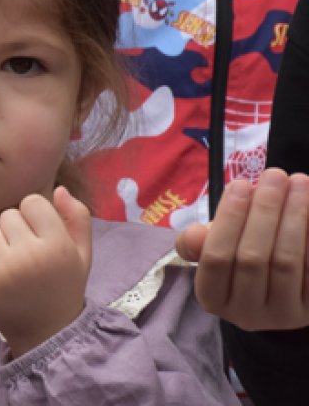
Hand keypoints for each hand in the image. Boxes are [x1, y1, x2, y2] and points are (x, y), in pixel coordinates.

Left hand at [0, 189, 91, 355]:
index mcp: (57, 246)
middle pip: (7, 215)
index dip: (34, 216)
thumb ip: (77, 217)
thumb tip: (58, 188)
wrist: (45, 331)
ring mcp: (2, 271)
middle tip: (24, 251)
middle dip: (14, 229)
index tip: (39, 234)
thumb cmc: (64, 286)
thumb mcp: (82, 253)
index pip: (32, 202)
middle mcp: (29, 256)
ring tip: (8, 260)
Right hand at [175, 169, 308, 330]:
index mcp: (212, 299)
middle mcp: (245, 315)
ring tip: (298, 182)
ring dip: (294, 217)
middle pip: (253, 258)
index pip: (216, 258)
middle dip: (265, 211)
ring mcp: (281, 316)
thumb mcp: (212, 249)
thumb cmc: (238, 259)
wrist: (278, 291)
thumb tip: (194, 234)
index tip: (241, 184)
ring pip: (286, 262)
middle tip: (275, 175)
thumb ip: (200, 241)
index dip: (228, 220)